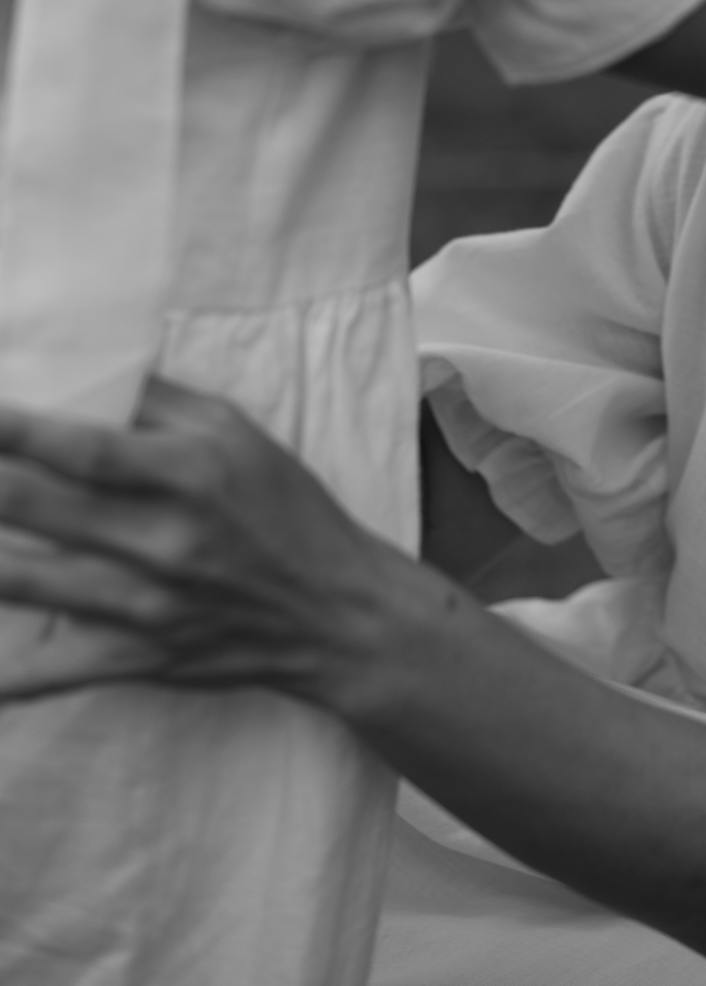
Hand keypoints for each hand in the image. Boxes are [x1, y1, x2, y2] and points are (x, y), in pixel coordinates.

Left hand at [0, 377, 399, 708]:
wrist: (334, 611)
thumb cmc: (285, 506)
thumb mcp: (238, 432)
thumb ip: (160, 401)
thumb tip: (87, 372)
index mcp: (191, 472)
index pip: (84, 447)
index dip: (14, 429)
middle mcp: (164, 538)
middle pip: (37, 509)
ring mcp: (146, 606)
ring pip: (25, 581)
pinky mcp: (138, 659)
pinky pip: (49, 670)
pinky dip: (1, 669)